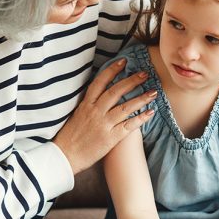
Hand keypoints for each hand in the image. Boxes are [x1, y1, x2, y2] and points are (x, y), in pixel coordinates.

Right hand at [54, 58, 156, 173]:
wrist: (65, 156)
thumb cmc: (70, 137)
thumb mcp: (76, 115)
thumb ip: (88, 106)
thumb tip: (99, 97)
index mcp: (86, 105)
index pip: (100, 82)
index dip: (112, 70)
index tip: (124, 62)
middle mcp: (95, 112)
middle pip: (116, 92)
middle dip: (132, 81)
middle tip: (145, 74)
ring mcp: (103, 125)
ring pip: (125, 107)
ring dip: (141, 98)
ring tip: (153, 92)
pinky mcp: (110, 138)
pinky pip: (128, 126)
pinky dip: (140, 118)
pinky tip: (150, 112)